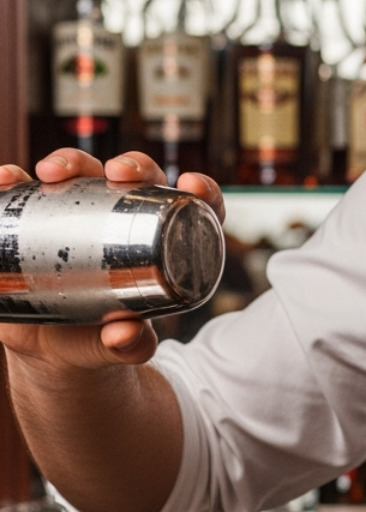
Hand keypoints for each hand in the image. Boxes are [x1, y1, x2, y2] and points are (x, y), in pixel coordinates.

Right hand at [0, 150, 224, 372]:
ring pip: (80, 174)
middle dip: (130, 165)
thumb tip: (125, 334)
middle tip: (117, 174)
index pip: (188, 208)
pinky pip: (23, 191)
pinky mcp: (35, 219)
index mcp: (159, 244)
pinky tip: (6, 178)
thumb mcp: (121, 347)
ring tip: (53, 172)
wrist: (52, 350)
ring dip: (70, 161)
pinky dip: (13, 180)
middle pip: (133, 180)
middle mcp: (121, 219)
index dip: (200, 189)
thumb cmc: (101, 340)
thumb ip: (131, 347)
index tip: (191, 185)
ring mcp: (77, 215)